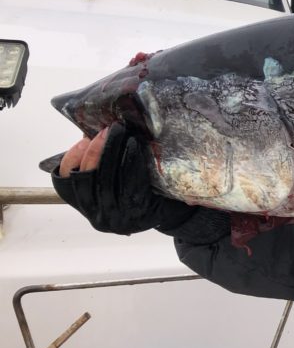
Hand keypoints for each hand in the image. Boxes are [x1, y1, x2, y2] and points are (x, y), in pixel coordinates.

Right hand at [51, 123, 194, 234]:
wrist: (174, 211)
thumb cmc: (144, 192)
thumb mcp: (117, 182)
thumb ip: (101, 164)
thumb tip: (92, 130)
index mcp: (86, 205)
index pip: (65, 181)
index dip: (72, 157)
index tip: (84, 137)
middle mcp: (96, 215)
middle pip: (85, 179)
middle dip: (93, 151)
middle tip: (105, 130)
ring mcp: (115, 217)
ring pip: (104, 181)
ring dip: (110, 152)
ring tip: (119, 132)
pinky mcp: (136, 213)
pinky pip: (129, 184)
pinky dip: (129, 161)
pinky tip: (133, 144)